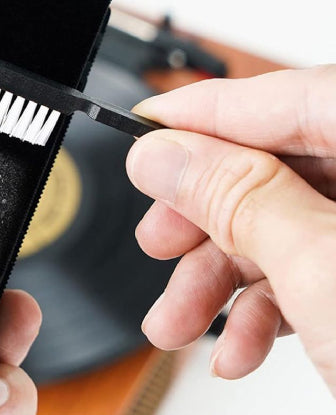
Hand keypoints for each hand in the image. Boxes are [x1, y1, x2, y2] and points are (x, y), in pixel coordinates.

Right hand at [126, 65, 335, 394]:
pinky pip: (307, 274)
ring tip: (174, 318)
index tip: (149, 127)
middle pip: (283, 169)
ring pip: (286, 230)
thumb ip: (240, 199)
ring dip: (221, 279)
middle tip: (158, 236)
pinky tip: (233, 344)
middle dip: (207, 215)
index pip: (297, 98)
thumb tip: (167, 154)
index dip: (209, 111)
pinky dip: (261, 310)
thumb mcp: (325, 274)